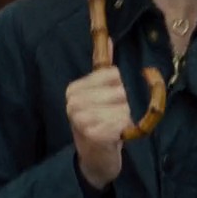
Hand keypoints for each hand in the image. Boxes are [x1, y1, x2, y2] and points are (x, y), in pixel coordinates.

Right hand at [66, 41, 131, 188]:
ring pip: (123, 107)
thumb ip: (103, 68)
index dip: (118, 87)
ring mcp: (80, 119)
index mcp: (74, 89)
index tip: (108, 100)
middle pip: (120, 90)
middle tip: (110, 116)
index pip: (113, 74)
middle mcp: (73, 102)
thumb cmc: (99, 122)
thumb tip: (110, 39)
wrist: (94, 158)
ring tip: (112, 126)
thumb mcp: (99, 94)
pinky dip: (122, 130)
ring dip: (123, 118)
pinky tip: (113, 136)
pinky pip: (121, 123)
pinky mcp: (92, 135)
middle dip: (122, 105)